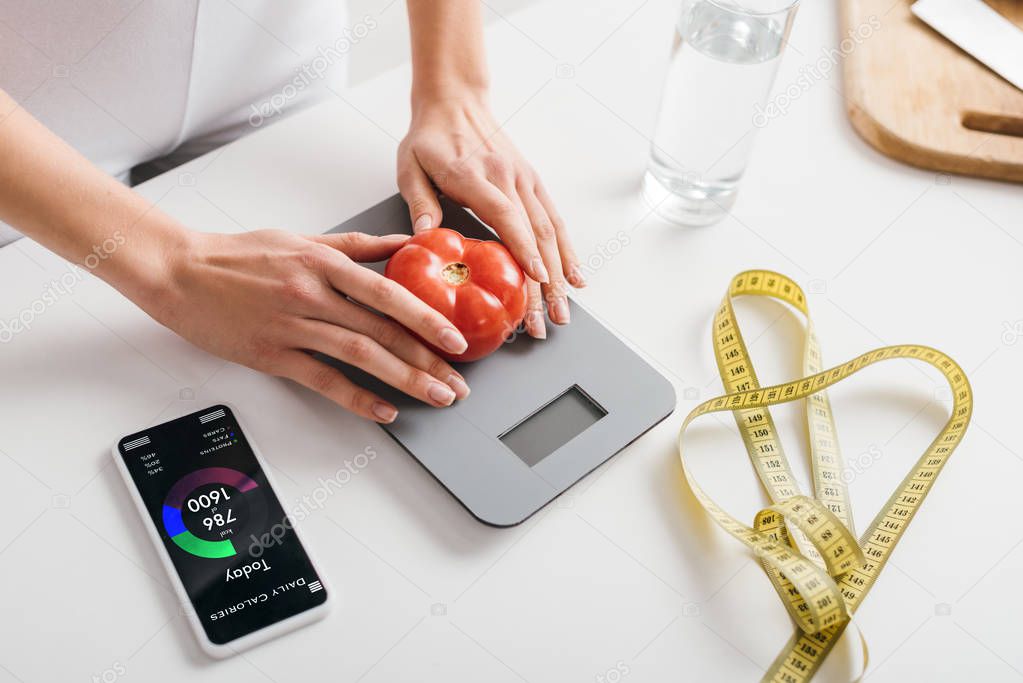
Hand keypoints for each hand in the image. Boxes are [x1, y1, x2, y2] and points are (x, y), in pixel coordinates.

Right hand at [148, 229, 471, 422]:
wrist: (179, 270)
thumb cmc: (239, 255)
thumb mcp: (302, 239)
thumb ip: (355, 246)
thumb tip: (402, 244)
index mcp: (323, 263)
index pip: (389, 293)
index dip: (427, 318)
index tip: (455, 338)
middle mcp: (312, 293)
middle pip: (382, 330)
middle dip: (427, 359)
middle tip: (457, 381)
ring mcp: (291, 325)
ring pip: (360, 355)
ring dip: (404, 380)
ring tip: (434, 397)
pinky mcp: (270, 354)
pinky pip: (321, 379)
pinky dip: (356, 397)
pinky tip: (383, 410)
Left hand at [396, 93, 584, 339]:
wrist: (456, 101)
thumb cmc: (429, 138)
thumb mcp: (411, 166)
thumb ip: (420, 202)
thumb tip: (427, 238)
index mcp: (475, 175)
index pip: (505, 215)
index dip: (523, 248)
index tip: (537, 278)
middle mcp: (508, 177)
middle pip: (534, 234)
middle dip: (545, 282)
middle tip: (548, 319)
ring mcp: (525, 180)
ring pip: (550, 231)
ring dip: (561, 274)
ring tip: (564, 309)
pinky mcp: (533, 182)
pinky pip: (555, 220)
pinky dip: (567, 251)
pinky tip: (575, 277)